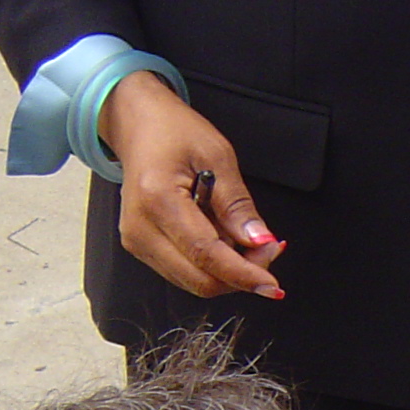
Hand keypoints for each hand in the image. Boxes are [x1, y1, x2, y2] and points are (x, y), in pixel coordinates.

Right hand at [98, 70, 285, 300]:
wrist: (137, 125)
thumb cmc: (174, 132)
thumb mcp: (218, 156)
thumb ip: (238, 205)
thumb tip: (260, 243)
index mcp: (157, 199)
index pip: (206, 254)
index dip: (243, 274)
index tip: (272, 284)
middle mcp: (140, 228)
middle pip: (200, 279)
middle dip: (241, 274)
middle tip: (268, 248)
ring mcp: (137, 241)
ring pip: (195, 282)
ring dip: (228, 271)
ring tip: (244, 236)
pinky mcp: (142, 247)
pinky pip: (186, 272)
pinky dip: (213, 265)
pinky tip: (223, 238)